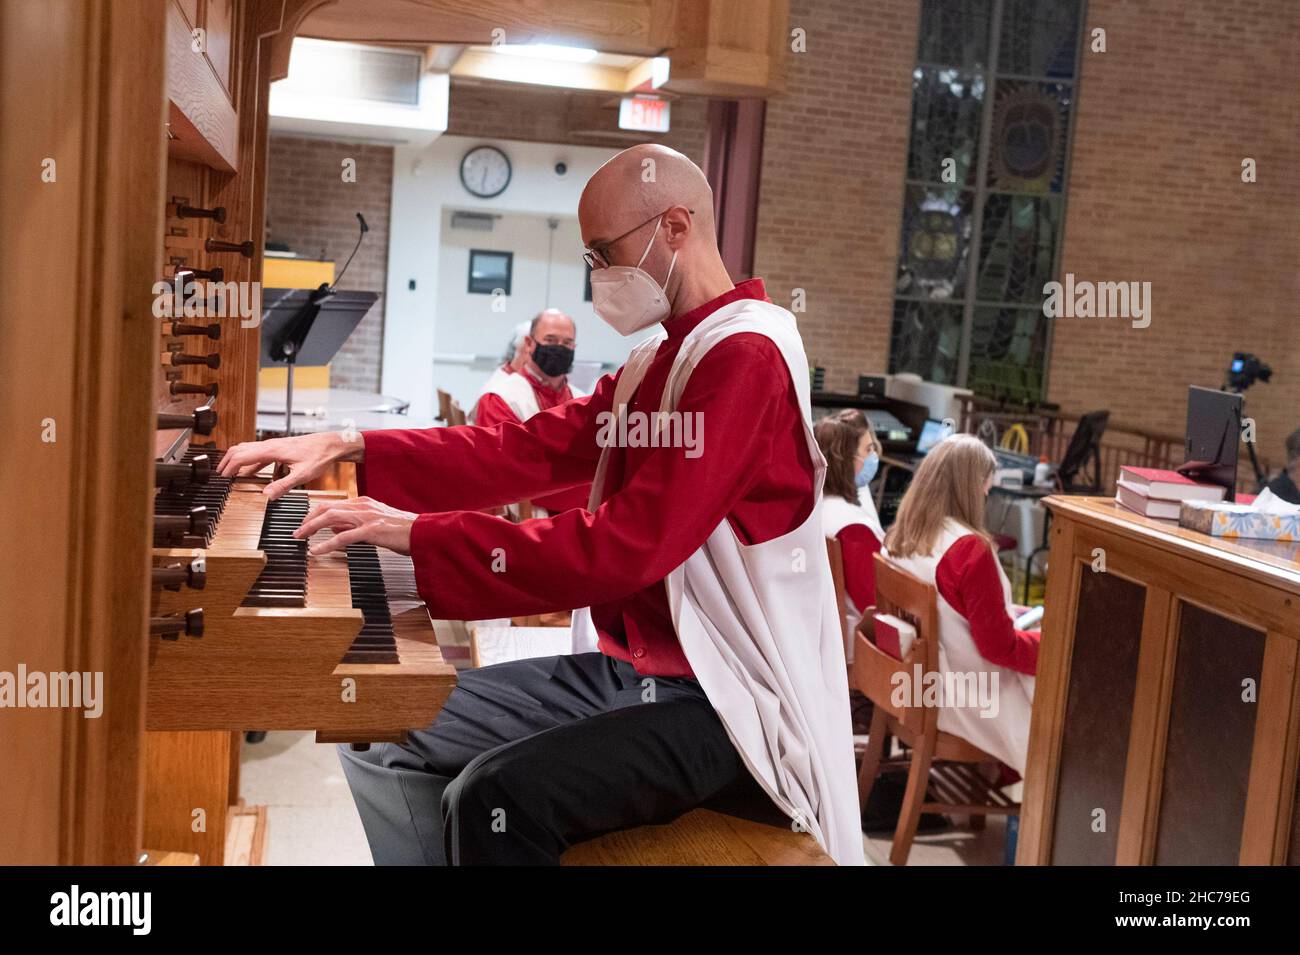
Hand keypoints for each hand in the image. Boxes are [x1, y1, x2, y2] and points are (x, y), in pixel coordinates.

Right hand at [218, 431, 364, 499]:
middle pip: (239, 450)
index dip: (229, 467)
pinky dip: (248, 462)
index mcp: (272, 450)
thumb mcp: (303, 474)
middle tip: (218, 476)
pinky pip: (257, 454)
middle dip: (226, 462)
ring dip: (236, 460)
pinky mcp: (278, 449)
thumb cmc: (319, 456)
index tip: (221, 478)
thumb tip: (267, 496)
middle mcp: (270, 445)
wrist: (331, 445)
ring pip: (247, 450)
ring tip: (228, 474)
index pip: (241, 456)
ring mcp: (273, 446)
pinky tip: (249, 473)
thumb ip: (284, 485)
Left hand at [292, 496, 416, 556]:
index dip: (315, 513)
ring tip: (299, 537)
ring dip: (311, 528)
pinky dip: (327, 544)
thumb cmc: (404, 530)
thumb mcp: (377, 523)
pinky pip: (343, 537)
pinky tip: (316, 550)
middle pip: (327, 508)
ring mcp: (367, 517)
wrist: (424, 532)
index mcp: (365, 503)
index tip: (304, 523)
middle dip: (308, 519)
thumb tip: (335, 530)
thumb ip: (356, 524)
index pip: (333, 504)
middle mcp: (363, 506)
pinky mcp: (372, 530)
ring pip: (331, 518)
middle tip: (297, 531)